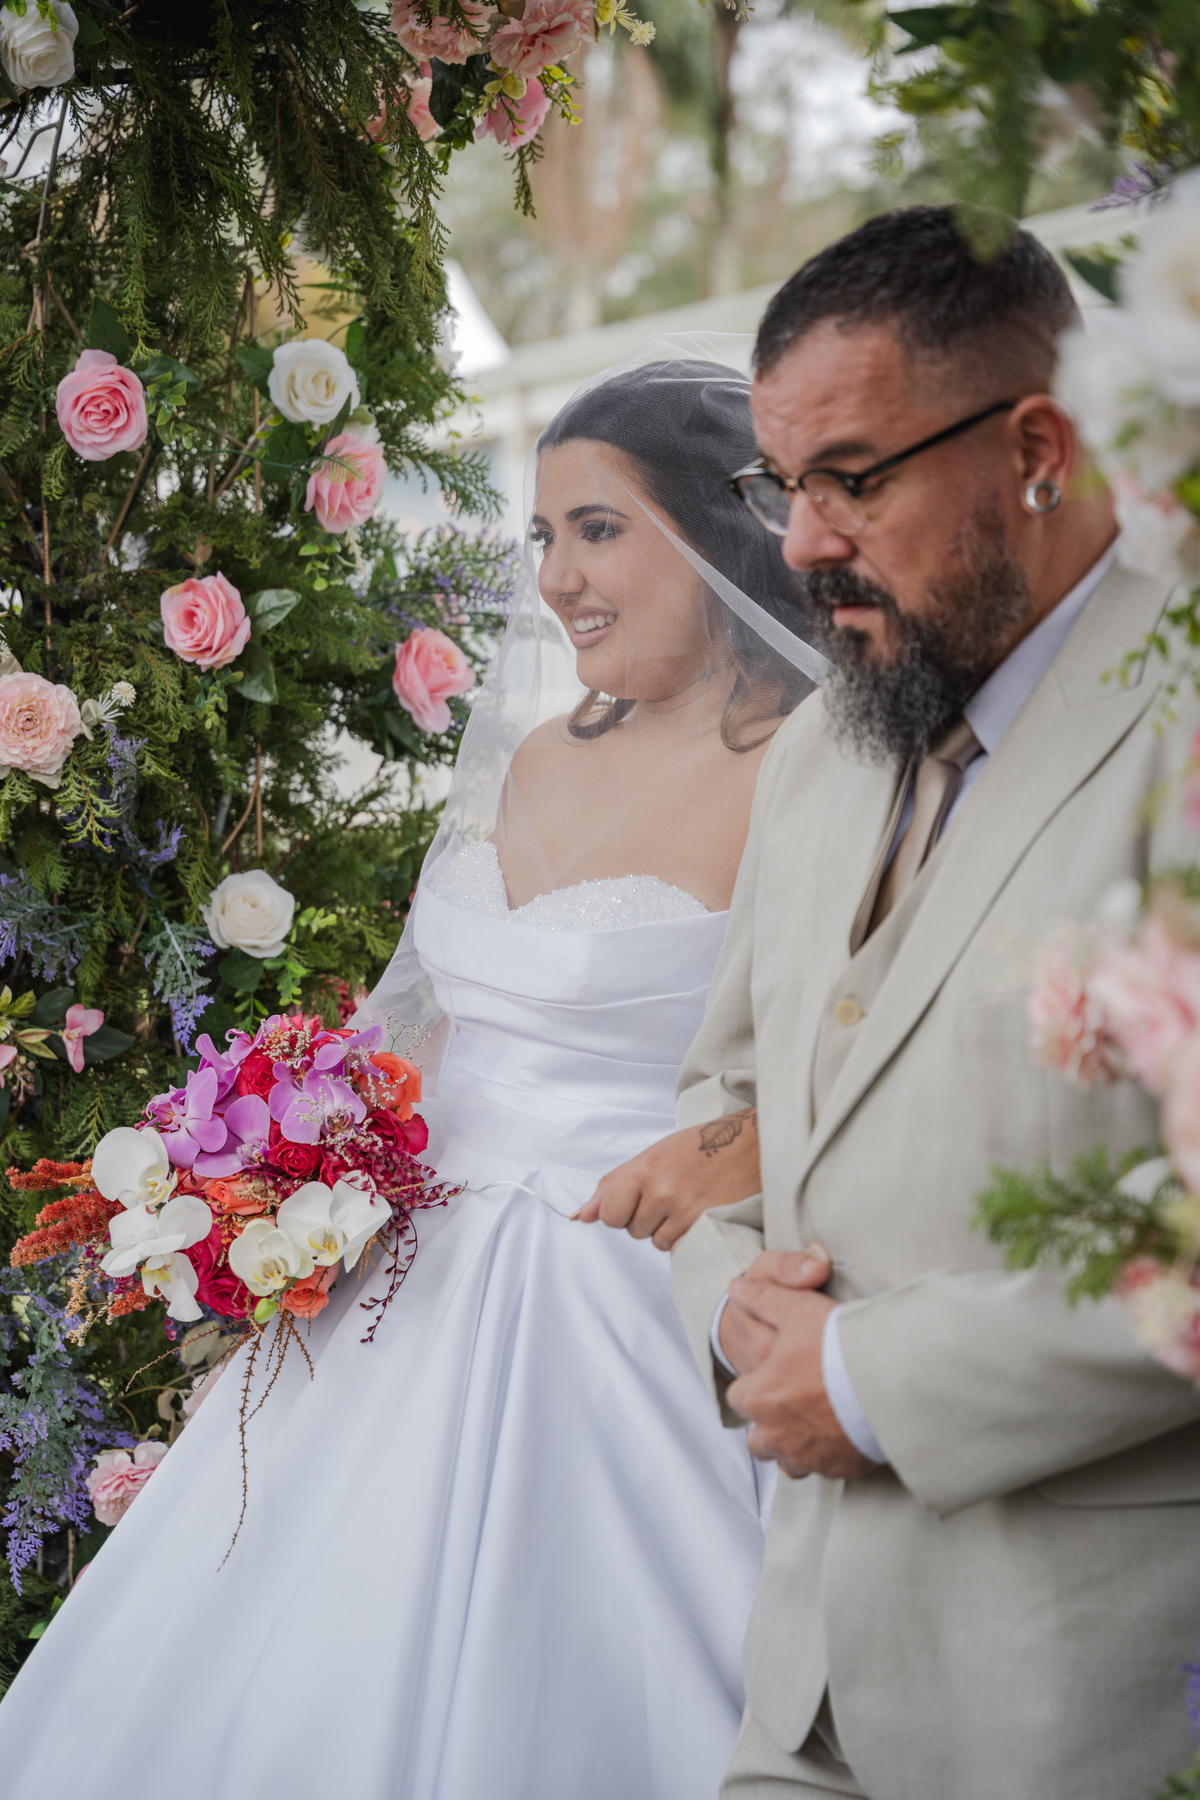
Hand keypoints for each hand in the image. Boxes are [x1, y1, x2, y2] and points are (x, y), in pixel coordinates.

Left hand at [575, 1108, 759, 1249]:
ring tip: (690, 1201)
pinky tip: (702, 1214)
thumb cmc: (700, 1146)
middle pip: (634, 1231)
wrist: (751, 1145)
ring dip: (670, 1230)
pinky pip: (682, 1249)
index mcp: (645, 1169)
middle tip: (674, 1193)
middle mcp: (663, 1191)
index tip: (640, 1199)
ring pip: (658, 1243)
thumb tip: (581, 1216)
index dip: (622, 1211)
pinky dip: (689, 1238)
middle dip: (649, 1218)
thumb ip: (614, 1185)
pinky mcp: (708, 1226)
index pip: (610, 1215)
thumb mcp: (653, 1155)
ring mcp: (687, 1211)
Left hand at [725, 1256, 877, 1480]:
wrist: (889, 1379)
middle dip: (769, 1424)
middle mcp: (777, 1435)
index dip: (754, 1384)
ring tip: (817, 1420)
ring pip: (788, 1460)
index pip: (738, 1398)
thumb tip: (737, 1289)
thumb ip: (762, 1299)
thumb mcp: (796, 1308)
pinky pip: (824, 1468)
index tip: (773, 1375)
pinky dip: (828, 1454)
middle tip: (793, 1400)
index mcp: (759, 1398)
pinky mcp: (839, 1468)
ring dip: (794, 1445)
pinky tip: (843, 1431)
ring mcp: (808, 1456)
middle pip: (758, 1439)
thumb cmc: (838, 1345)